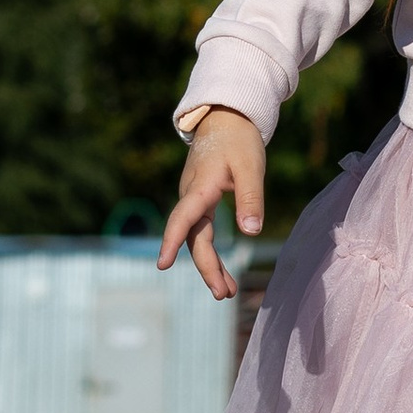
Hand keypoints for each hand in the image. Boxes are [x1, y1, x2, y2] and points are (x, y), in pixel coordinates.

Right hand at [159, 109, 265, 301]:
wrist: (225, 119)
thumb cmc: (238, 140)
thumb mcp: (250, 166)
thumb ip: (251, 198)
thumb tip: (251, 232)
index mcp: (200, 187)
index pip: (183, 218)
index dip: (171, 241)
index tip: (161, 264)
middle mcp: (191, 196)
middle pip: (193, 238)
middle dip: (207, 267)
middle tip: (222, 294)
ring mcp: (193, 200)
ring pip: (197, 238)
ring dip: (210, 264)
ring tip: (226, 291)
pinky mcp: (200, 201)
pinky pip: (201, 232)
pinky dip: (211, 252)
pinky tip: (220, 270)